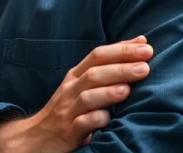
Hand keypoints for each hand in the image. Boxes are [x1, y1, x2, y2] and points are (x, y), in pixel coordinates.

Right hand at [0, 36, 153, 152]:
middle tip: (145, 66)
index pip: (97, 55)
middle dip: (120, 68)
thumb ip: (106, 70)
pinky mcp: (67, 131)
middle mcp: (70, 89)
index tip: (145, 46)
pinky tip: (108, 118)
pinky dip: (95, 120)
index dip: (121, 49)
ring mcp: (67, 110)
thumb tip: (139, 45)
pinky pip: (81, 124)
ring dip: (108, 92)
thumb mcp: (82, 87)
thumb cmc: (68, 109)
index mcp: (76, 75)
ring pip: (87, 97)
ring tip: (127, 90)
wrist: (36, 137)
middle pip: (94, 73)